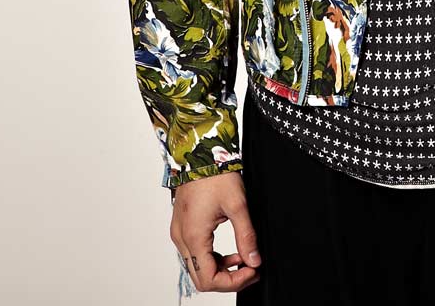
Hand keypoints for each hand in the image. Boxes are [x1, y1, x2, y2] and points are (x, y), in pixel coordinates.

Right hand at [170, 170, 261, 292]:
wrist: (200, 153)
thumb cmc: (215, 174)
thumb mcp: (237, 204)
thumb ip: (246, 236)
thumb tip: (254, 260)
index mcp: (193, 236)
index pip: (209, 279)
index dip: (233, 282)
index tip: (252, 271)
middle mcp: (181, 238)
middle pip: (201, 278)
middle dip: (228, 279)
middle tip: (251, 269)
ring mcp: (180, 233)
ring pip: (197, 268)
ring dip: (221, 269)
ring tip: (244, 258)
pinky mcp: (182, 227)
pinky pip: (195, 254)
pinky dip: (213, 258)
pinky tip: (230, 251)